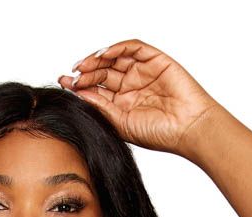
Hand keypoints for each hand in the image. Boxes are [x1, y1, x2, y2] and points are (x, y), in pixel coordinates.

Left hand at [58, 39, 221, 157]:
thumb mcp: (121, 123)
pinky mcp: (154, 60)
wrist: (187, 128)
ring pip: (114, 58)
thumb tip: (77, 93)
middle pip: (102, 72)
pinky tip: (103, 54)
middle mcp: (130, 87)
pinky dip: (116, 47)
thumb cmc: (159, 133)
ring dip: (97, 59)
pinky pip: (132, 47)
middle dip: (85, 72)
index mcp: (121, 104)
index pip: (96, 89)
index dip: (79, 85)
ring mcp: (142, 72)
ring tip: (83, 65)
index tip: (64, 82)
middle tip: (73, 76)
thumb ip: (100, 107)